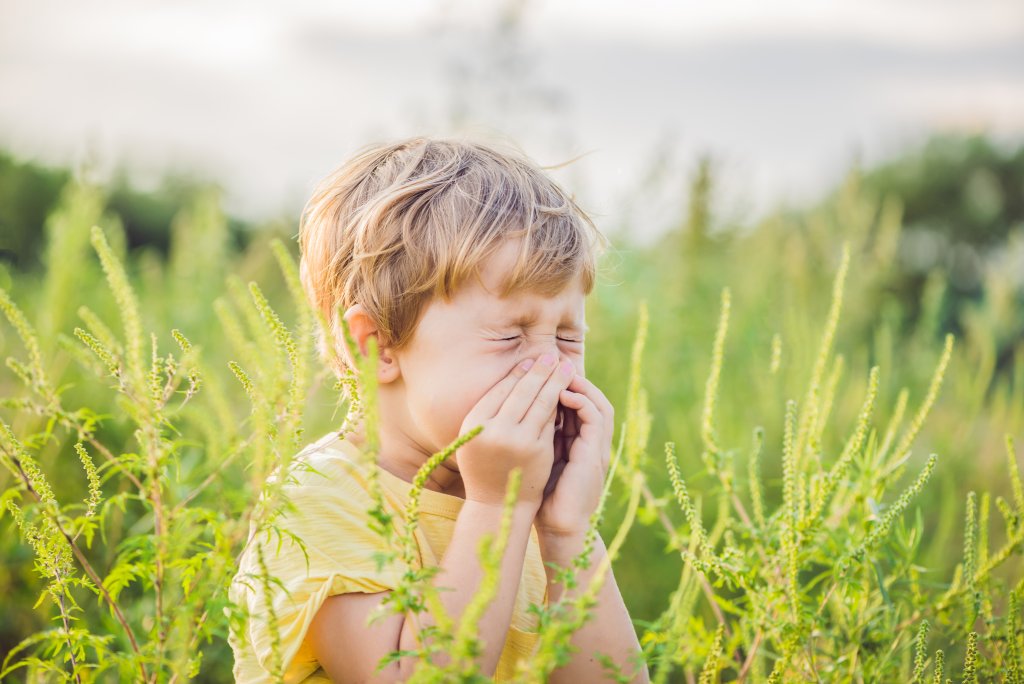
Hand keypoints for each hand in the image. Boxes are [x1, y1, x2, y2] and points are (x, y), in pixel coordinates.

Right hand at [456, 354, 576, 509]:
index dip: (518, 373)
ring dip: (555, 381)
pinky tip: (567, 391)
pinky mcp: (538, 450)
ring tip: (565, 367)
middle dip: (540, 370)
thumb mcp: (476, 437)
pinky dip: (559, 404)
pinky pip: (550, 420)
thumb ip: (490, 411)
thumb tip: (516, 374)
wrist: (496, 505)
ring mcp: (518, 440)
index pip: (501, 389)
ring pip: (540, 402)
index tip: (531, 360)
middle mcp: (494, 429)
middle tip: (552, 355)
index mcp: (473, 423)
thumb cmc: (484, 466)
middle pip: (522, 391)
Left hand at [535, 373, 613, 538]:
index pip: (577, 403)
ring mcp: (597, 448)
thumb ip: (536, 437)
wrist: (558, 527)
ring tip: (558, 372)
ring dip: (580, 385)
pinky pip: (596, 418)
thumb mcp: (538, 459)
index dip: (562, 384)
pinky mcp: (596, 454)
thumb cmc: (542, 496)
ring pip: (598, 403)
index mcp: (578, 442)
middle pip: (591, 398)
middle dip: (572, 378)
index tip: (541, 370)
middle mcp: (591, 442)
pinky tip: (562, 394)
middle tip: (552, 361)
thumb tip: (513, 413)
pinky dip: (581, 402)